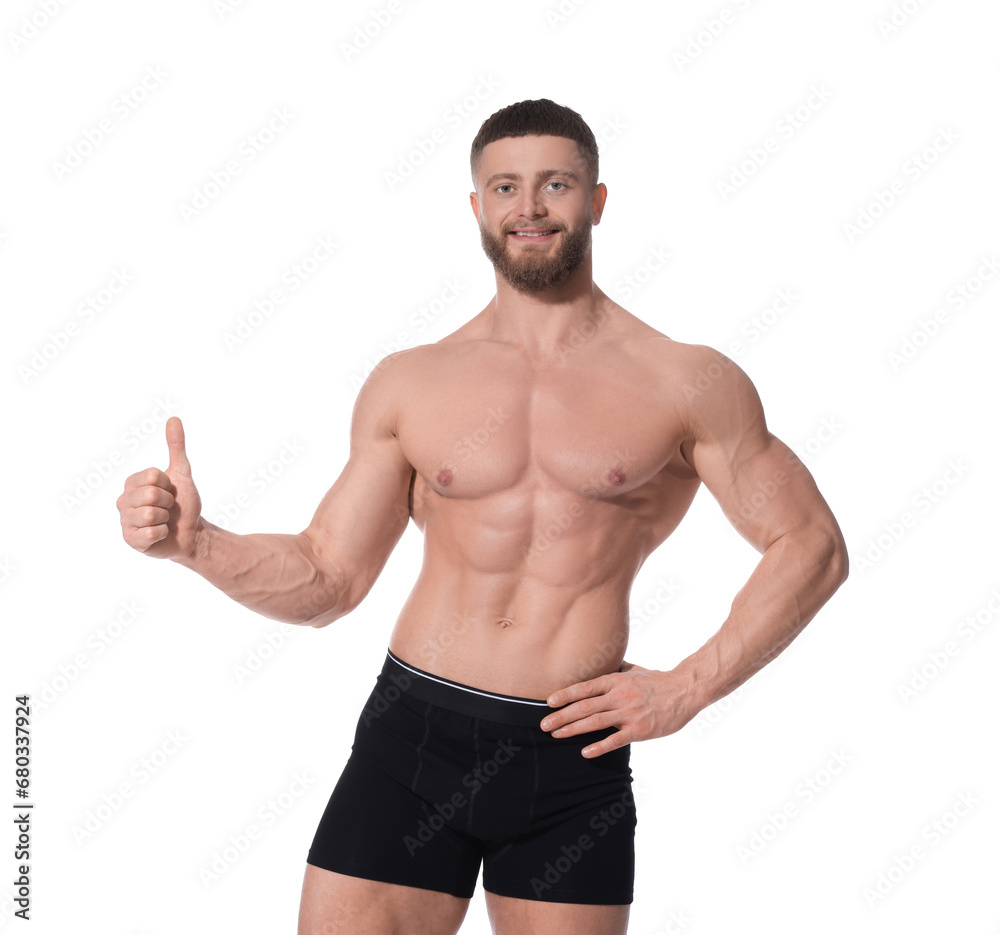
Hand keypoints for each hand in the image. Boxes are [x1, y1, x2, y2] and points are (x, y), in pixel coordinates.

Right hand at [117, 416, 202, 559]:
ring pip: (150, 515)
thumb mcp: (181, 472)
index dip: (168, 485)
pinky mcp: (131, 541)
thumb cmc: (183, 503)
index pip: (152, 476)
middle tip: (168, 508)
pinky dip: (162, 533)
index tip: (169, 491)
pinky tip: (160, 534)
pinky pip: (150, 533)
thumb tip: (173, 418)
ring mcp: (125, 522)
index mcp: (132, 483)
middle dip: (168, 502)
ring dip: (165, 519)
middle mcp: (123, 501)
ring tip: (164, 520)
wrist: (191, 533)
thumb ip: (176, 446)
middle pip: (151, 495)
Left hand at [540, 661, 701, 757]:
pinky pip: (615, 739)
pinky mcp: (640, 730)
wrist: (684, 691)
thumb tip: (600, 662)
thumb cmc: (657, 681)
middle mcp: (619, 695)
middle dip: (561, 715)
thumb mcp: (634, 670)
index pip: (584, 687)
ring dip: (572, 729)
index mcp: (616, 680)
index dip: (565, 695)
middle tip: (544, 724)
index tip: (548, 702)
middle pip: (584, 706)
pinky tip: (585, 752)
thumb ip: (616, 669)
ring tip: (556, 735)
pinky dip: (599, 746)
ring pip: (595, 722)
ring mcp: (629, 713)